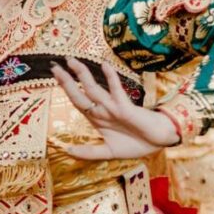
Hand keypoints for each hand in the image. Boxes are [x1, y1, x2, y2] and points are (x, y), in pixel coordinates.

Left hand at [51, 58, 179, 159]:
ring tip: (70, 61)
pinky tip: (104, 65)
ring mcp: (113, 107)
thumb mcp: (109, 152)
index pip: (77, 100)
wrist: (159, 142)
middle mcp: (103, 109)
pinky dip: (111, 78)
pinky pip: (117, 91)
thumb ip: (90, 152)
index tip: (55, 75)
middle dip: (67, 80)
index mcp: (97, 118)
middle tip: (54, 66)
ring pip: (94, 89)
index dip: (66, 89)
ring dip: (82, 75)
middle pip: (80, 92)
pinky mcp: (126, 107)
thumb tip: (68, 150)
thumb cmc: (137, 143)